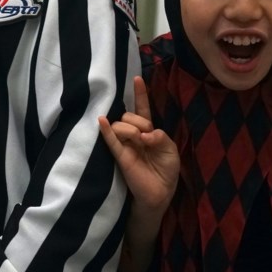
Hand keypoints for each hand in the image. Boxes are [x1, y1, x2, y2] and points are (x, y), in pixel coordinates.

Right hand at [98, 76, 178, 211]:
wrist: (160, 193)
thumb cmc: (167, 170)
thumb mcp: (170, 150)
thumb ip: (160, 137)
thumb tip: (144, 135)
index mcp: (149, 131)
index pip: (142, 109)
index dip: (140, 94)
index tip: (137, 79)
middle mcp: (135, 135)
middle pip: (130, 116)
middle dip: (138, 120)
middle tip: (146, 136)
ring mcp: (126, 145)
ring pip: (120, 125)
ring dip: (130, 128)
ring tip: (138, 141)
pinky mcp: (120, 157)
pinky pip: (111, 141)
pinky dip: (106, 131)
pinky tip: (101, 121)